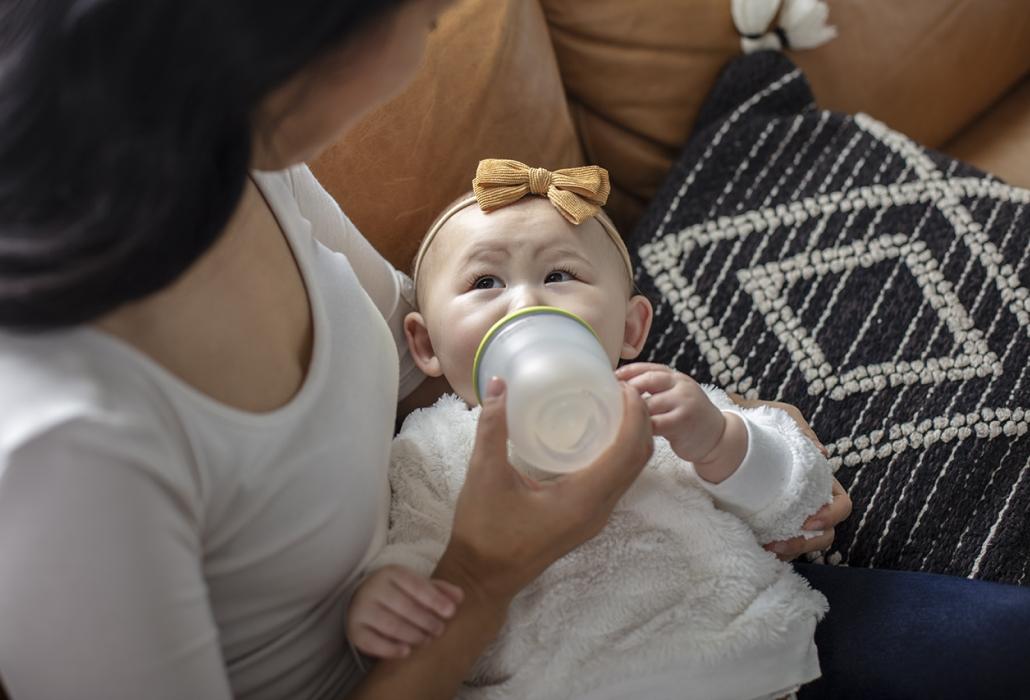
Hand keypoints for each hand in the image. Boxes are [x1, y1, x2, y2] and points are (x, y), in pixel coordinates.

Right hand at [346, 565, 464, 658]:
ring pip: (390, 625)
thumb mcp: (417, 586)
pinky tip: (406, 652)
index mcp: (391, 573)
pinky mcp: (354, 630)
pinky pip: (372, 642)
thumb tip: (460, 597)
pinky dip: (390, 649)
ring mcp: (361, 609)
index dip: (434, 599)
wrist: (361, 600)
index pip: (415, 585)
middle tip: (439, 630)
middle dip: (426, 620)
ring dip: (413, 635)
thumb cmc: (398, 593)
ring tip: (427, 640)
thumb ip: (439, 590)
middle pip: (404, 606)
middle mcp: (374, 588)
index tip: (451, 612)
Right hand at [435, 377, 653, 602]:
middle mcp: (598, 510)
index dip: (633, 415)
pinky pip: (615, 480)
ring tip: (613, 404)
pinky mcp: (587, 519)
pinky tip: (598, 434)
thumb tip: (500, 384)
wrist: (483, 578)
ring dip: (631, 437)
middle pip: (637, 459)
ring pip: (629, 471)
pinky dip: (618, 453)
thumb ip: (493, 427)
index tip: (622, 385)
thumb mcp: (484, 474)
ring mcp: (595, 517)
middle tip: (620, 388)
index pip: (627, 451)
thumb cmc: (483, 531)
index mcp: (582, 499)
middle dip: (638, 421)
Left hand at [615, 362, 746, 482]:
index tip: (610, 379)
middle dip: (627, 389)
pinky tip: (631, 431)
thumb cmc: (687, 416)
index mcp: (676, 377)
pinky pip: (655, 423)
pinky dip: (641, 426)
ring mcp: (683, 403)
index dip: (627, 372)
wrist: (717, 437)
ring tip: (617, 416)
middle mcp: (681, 385)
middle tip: (609, 398)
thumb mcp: (675, 395)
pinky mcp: (683, 422)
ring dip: (631, 410)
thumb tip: (619, 387)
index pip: (648, 368)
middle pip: (648, 381)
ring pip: (649, 403)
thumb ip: (654, 389)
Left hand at [726, 392, 852, 559]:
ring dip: (789, 550)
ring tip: (768, 548)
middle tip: (782, 543)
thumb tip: (822, 454)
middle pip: (825, 533)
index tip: (809, 521)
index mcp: (816, 478)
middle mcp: (806, 499)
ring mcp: (786, 513)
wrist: (717, 424)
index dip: (831, 515)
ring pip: (802, 543)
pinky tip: (757, 547)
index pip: (840, 503)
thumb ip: (798, 427)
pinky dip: (772, 550)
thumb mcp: (777, 415)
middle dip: (807, 543)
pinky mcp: (766, 521)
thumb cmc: (754, 419)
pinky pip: (777, 544)